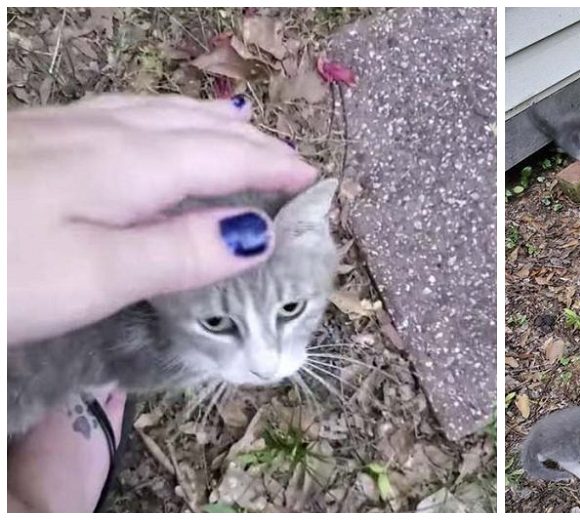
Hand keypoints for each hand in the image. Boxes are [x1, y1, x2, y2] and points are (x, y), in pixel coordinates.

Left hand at [7, 94, 317, 343]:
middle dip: (251, 142)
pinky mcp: (31, 135)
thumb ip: (180, 252)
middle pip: (196, 127)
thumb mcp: (95, 276)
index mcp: (133, 164)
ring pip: (158, 111)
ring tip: (240, 127)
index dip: (273, 167)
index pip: (224, 158)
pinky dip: (164, 115)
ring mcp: (64, 127)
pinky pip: (125, 112)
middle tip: (291, 162)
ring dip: (209, 122)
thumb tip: (260, 234)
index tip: (316, 180)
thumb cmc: (0, 269)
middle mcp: (106, 131)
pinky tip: (150, 122)